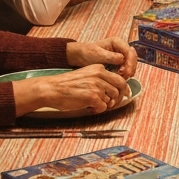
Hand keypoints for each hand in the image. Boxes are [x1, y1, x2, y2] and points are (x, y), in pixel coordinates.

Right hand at [13, 64, 127, 115]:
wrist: (52, 89)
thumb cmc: (67, 85)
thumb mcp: (86, 75)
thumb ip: (100, 80)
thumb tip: (115, 92)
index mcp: (99, 68)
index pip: (120, 79)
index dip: (123, 89)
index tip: (125, 94)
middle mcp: (99, 75)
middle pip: (118, 90)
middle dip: (116, 99)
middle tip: (110, 105)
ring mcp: (97, 85)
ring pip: (110, 100)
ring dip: (103, 105)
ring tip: (92, 104)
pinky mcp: (92, 96)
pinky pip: (102, 107)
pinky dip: (96, 109)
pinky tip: (87, 107)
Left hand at [66, 37, 136, 77]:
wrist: (80, 56)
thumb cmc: (87, 53)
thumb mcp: (97, 54)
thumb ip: (110, 56)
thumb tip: (122, 58)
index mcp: (117, 42)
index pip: (129, 51)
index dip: (130, 62)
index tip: (124, 71)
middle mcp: (121, 48)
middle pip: (133, 58)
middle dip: (130, 68)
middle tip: (125, 77)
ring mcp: (120, 55)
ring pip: (131, 64)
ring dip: (128, 72)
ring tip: (121, 79)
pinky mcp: (118, 63)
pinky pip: (126, 68)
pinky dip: (124, 74)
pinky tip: (119, 79)